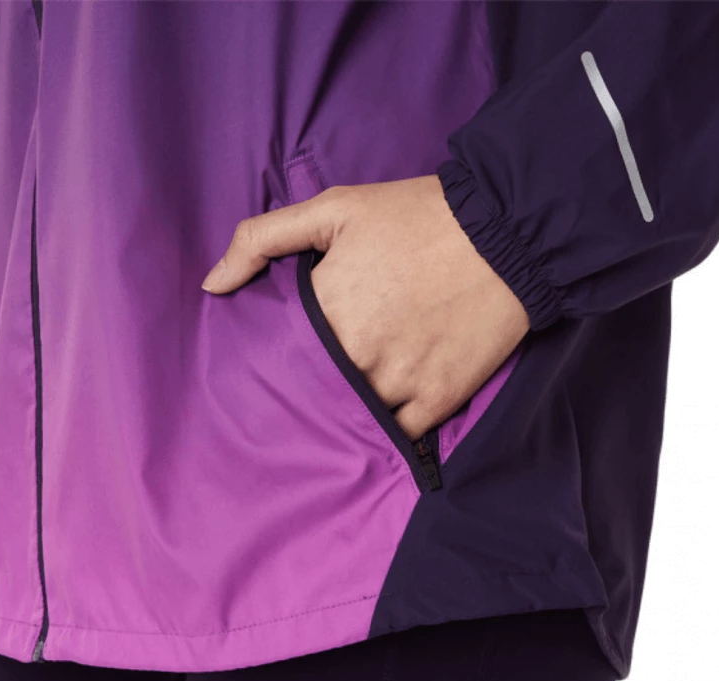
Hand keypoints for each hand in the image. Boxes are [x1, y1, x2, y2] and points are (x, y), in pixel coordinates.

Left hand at [201, 175, 529, 440]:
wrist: (506, 231)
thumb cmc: (416, 216)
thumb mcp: (334, 209)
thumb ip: (262, 239)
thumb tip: (213, 284)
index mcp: (326, 311)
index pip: (279, 358)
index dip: (277, 363)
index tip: (275, 366)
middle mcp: (359, 355)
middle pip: (314, 394)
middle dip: (307, 393)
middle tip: (309, 389)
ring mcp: (401, 382)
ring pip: (355, 418)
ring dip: (347, 414)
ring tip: (343, 404)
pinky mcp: (440, 398)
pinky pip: (400, 433)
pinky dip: (389, 428)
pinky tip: (384, 414)